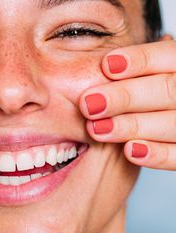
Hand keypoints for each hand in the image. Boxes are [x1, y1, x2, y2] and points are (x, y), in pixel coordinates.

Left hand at [79, 39, 175, 169]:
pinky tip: (129, 150)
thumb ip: (134, 69)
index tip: (106, 65)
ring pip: (172, 123)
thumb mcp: (146, 75)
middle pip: (168, 89)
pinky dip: (157, 154)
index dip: (140, 59)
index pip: (168, 55)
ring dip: (132, 126)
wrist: (166, 117)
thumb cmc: (147, 92)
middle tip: (88, 103)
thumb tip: (104, 62)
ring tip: (97, 129)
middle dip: (125, 96)